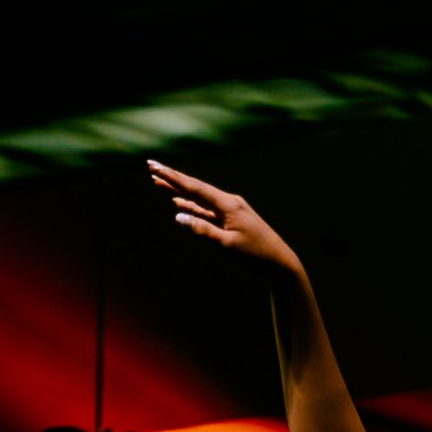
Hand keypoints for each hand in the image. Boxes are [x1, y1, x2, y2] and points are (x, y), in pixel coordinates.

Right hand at [146, 159, 299, 274]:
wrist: (281, 264)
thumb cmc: (256, 256)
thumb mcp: (228, 246)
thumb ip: (203, 231)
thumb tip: (178, 217)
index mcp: (227, 204)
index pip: (195, 188)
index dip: (172, 177)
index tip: (154, 167)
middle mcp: (228, 203)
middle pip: (195, 189)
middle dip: (172, 179)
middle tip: (151, 168)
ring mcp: (230, 211)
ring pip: (199, 200)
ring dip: (179, 192)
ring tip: (160, 184)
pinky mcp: (232, 222)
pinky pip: (207, 211)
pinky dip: (192, 207)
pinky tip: (180, 204)